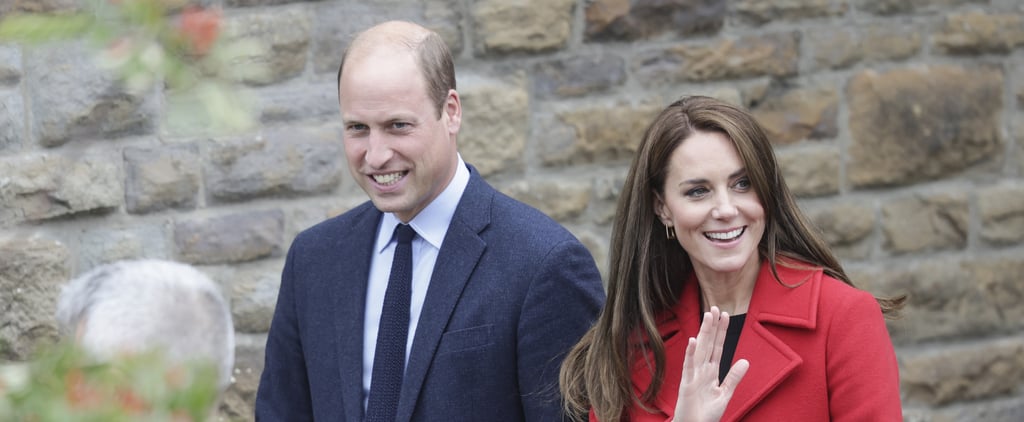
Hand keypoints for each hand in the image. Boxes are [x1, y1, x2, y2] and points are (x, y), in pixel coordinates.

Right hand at [672, 306, 749, 421]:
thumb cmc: (706, 414)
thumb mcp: (725, 394)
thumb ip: (734, 377)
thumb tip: (745, 360)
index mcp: (711, 372)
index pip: (718, 347)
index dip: (721, 332)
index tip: (725, 315)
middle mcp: (702, 370)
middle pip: (708, 344)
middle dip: (712, 326)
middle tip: (715, 307)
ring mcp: (693, 375)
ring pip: (700, 350)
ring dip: (704, 333)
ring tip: (707, 317)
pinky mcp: (686, 384)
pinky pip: (689, 366)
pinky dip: (691, 354)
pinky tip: (693, 340)